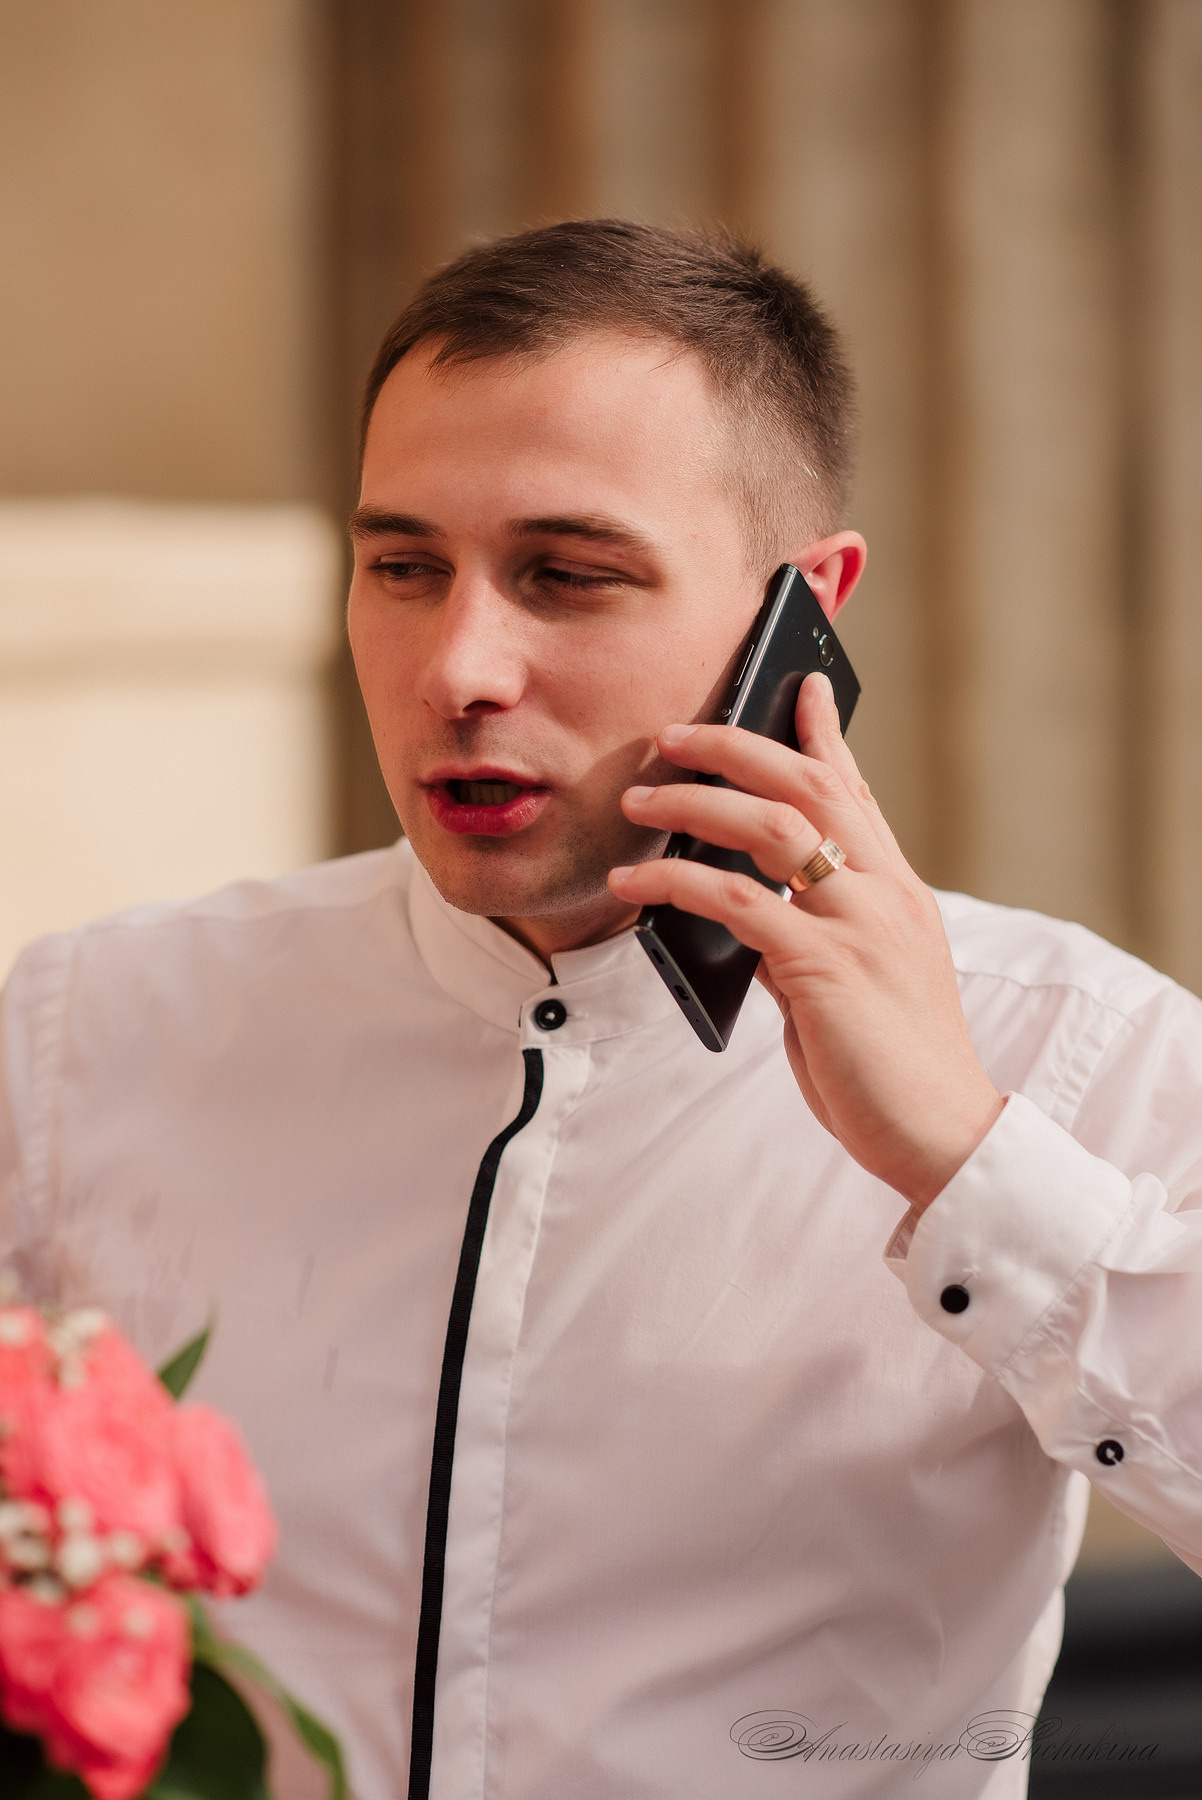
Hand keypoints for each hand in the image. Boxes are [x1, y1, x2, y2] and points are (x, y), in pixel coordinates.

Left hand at [608, 673, 1003, 1209]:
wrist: (942, 1133)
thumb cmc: (891, 1066)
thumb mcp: (854, 986)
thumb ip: (808, 940)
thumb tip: (749, 916)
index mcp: (897, 892)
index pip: (856, 793)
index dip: (824, 734)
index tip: (799, 685)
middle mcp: (884, 892)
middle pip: (808, 784)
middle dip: (738, 745)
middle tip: (675, 734)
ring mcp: (859, 923)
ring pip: (770, 824)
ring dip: (696, 801)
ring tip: (639, 797)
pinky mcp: (825, 965)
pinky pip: (737, 899)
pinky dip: (676, 880)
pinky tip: (635, 882)